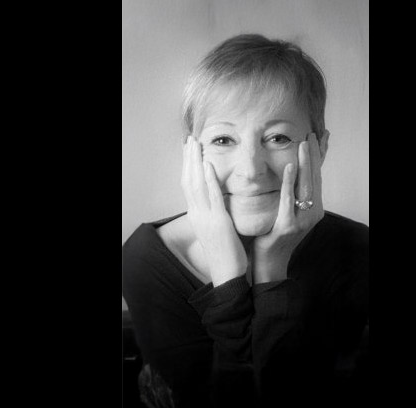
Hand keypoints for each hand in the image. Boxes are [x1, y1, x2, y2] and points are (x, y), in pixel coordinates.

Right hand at [181, 136, 247, 285]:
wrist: (227, 274)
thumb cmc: (225, 253)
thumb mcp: (215, 230)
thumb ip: (214, 213)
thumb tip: (217, 200)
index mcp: (196, 216)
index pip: (188, 186)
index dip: (187, 167)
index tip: (188, 151)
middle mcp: (197, 215)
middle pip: (188, 181)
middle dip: (188, 159)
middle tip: (189, 140)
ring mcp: (206, 218)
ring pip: (196, 185)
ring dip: (195, 162)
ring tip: (195, 145)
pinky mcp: (218, 222)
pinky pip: (212, 197)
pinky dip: (209, 180)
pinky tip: (208, 165)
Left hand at [252, 133, 324, 283]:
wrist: (269, 263)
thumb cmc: (275, 236)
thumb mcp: (287, 213)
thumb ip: (291, 195)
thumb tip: (289, 173)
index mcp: (314, 209)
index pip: (317, 178)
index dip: (319, 158)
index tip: (319, 138)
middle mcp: (313, 213)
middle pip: (314, 178)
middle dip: (314, 155)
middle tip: (312, 134)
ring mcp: (303, 220)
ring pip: (305, 186)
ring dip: (305, 163)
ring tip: (304, 144)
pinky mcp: (288, 226)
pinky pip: (289, 200)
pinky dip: (290, 182)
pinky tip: (290, 167)